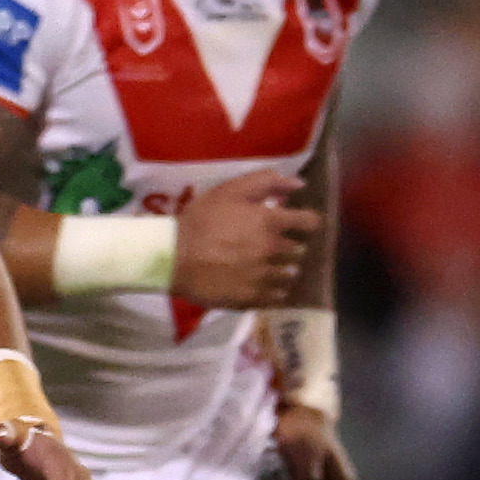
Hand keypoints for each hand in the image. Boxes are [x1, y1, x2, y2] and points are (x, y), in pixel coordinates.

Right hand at [170, 172, 320, 307]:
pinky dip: (276, 291)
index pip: (308, 222)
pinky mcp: (252, 298)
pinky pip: (276, 297)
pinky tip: (266, 287)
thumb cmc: (198, 221)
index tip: (299, 223)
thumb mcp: (228, 191)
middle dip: (292, 246)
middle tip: (278, 246)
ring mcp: (264, 276)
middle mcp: (274, 250)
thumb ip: (265, 182)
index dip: (306, 221)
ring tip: (272, 269)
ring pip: (289, 275)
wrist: (171, 258)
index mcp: (271, 222)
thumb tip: (299, 183)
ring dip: (285, 270)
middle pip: (299, 250)